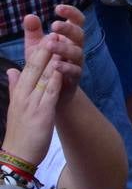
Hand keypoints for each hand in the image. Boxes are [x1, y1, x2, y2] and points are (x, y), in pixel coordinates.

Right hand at [1, 42, 62, 170]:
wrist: (17, 155)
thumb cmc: (19, 131)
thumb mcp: (14, 106)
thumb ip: (14, 87)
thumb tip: (11, 70)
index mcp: (18, 93)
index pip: (28, 68)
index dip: (38, 52)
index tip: (46, 36)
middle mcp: (24, 95)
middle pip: (34, 69)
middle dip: (44, 51)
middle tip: (54, 33)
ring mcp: (32, 103)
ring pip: (43, 77)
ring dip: (51, 60)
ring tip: (59, 44)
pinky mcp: (42, 112)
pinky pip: (49, 92)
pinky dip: (55, 79)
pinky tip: (61, 68)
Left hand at [30, 7, 84, 106]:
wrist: (52, 92)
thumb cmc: (46, 65)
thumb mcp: (36, 47)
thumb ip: (33, 32)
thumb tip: (29, 16)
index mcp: (69, 38)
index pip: (76, 21)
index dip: (71, 13)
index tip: (58, 8)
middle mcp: (76, 48)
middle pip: (79, 34)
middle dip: (68, 29)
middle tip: (55, 25)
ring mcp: (77, 63)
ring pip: (77, 52)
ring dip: (64, 48)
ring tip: (50, 45)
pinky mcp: (75, 78)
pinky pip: (74, 71)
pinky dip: (66, 68)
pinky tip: (55, 65)